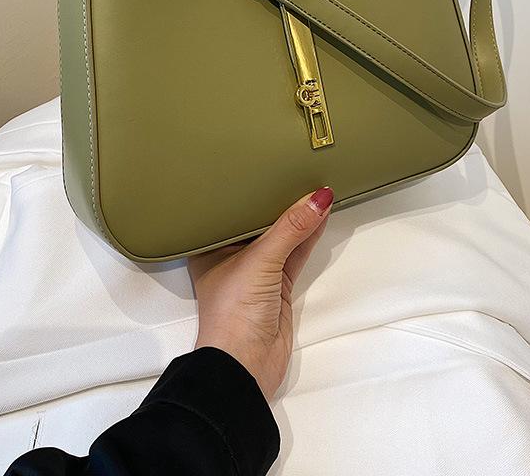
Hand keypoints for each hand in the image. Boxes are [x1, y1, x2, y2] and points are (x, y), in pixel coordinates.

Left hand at [187, 186, 333, 399]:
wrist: (245, 368)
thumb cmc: (233, 312)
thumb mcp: (261, 261)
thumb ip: (291, 229)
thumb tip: (319, 197)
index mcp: (209, 246)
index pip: (229, 209)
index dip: (246, 187)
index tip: (264, 161)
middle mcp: (230, 256)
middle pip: (257, 221)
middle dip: (275, 199)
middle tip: (294, 166)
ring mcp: (256, 272)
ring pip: (280, 236)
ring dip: (298, 216)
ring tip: (315, 185)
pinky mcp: (278, 285)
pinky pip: (295, 252)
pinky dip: (308, 235)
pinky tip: (320, 214)